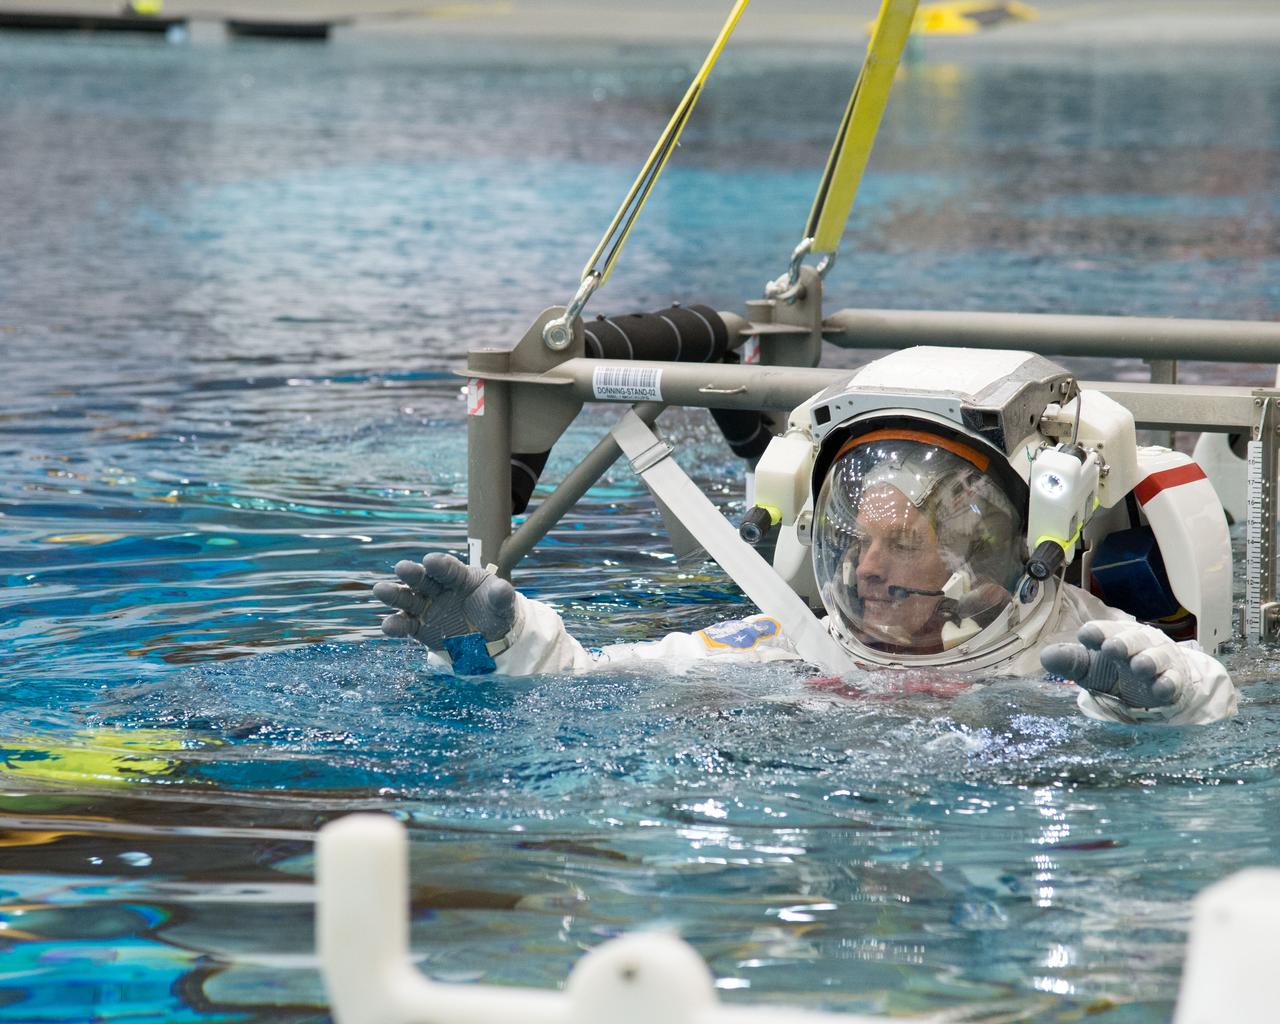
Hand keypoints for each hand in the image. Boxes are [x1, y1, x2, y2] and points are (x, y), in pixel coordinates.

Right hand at [373, 553, 515, 652]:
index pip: (448, 568)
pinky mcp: (419, 627)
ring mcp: (427, 607)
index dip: (440, 565)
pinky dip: (396, 625)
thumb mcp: (502, 603)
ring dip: (394, 594)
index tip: (430, 561)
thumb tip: (503, 590)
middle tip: (401, 568)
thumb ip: (501, 596)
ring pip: (408, 598)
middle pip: (423, 579)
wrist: (489, 637)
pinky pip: (406, 625)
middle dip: (412, 573)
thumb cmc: (494, 611)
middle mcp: (438, 588)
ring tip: (380, 590)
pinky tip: (387, 626)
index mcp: (458, 576)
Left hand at [1040, 620, 1184, 708]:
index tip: (1086, 636)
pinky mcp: (1174, 680)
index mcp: (1114, 635)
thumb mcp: (1090, 667)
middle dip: (1123, 642)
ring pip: (1156, 657)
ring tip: (1139, 666)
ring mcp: (1159, 661)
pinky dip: (1168, 684)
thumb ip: (1070, 661)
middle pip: (1132, 639)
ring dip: (1148, 661)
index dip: (1095, 632)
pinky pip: (1173, 681)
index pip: (1102, 630)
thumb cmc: (1117, 670)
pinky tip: (1161, 688)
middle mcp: (1138, 643)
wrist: (1154, 684)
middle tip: (1112, 648)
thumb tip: (1045, 657)